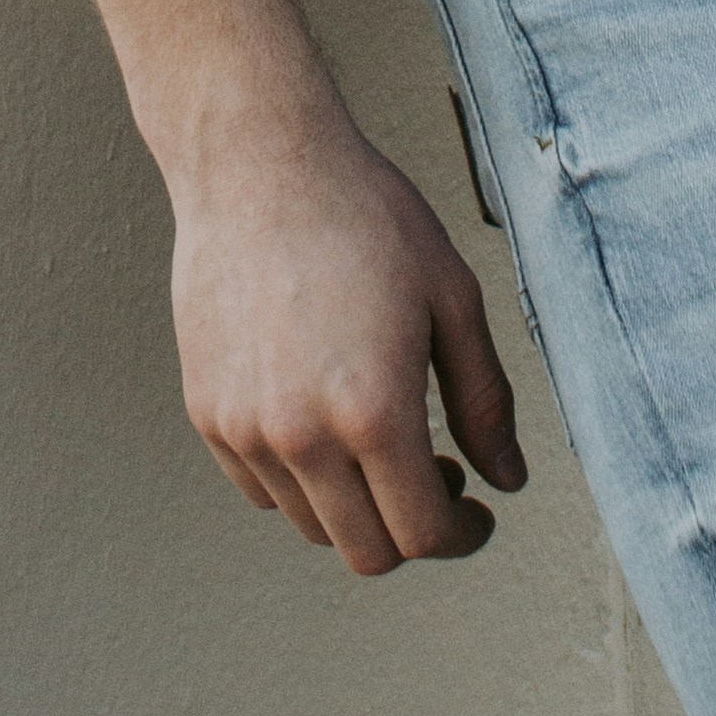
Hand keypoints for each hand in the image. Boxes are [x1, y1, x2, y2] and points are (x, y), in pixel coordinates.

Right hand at [167, 95, 527, 577]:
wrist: (257, 164)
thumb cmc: (364, 217)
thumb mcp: (451, 299)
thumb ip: (485, 401)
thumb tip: (508, 478)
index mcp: (374, 412)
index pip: (422, 536)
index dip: (461, 537)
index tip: (477, 515)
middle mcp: (302, 436)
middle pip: (367, 551)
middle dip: (414, 531)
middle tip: (438, 477)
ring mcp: (245, 429)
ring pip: (312, 525)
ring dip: (357, 506)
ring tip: (379, 441)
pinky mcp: (207, 412)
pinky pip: (262, 489)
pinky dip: (303, 481)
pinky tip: (325, 422)